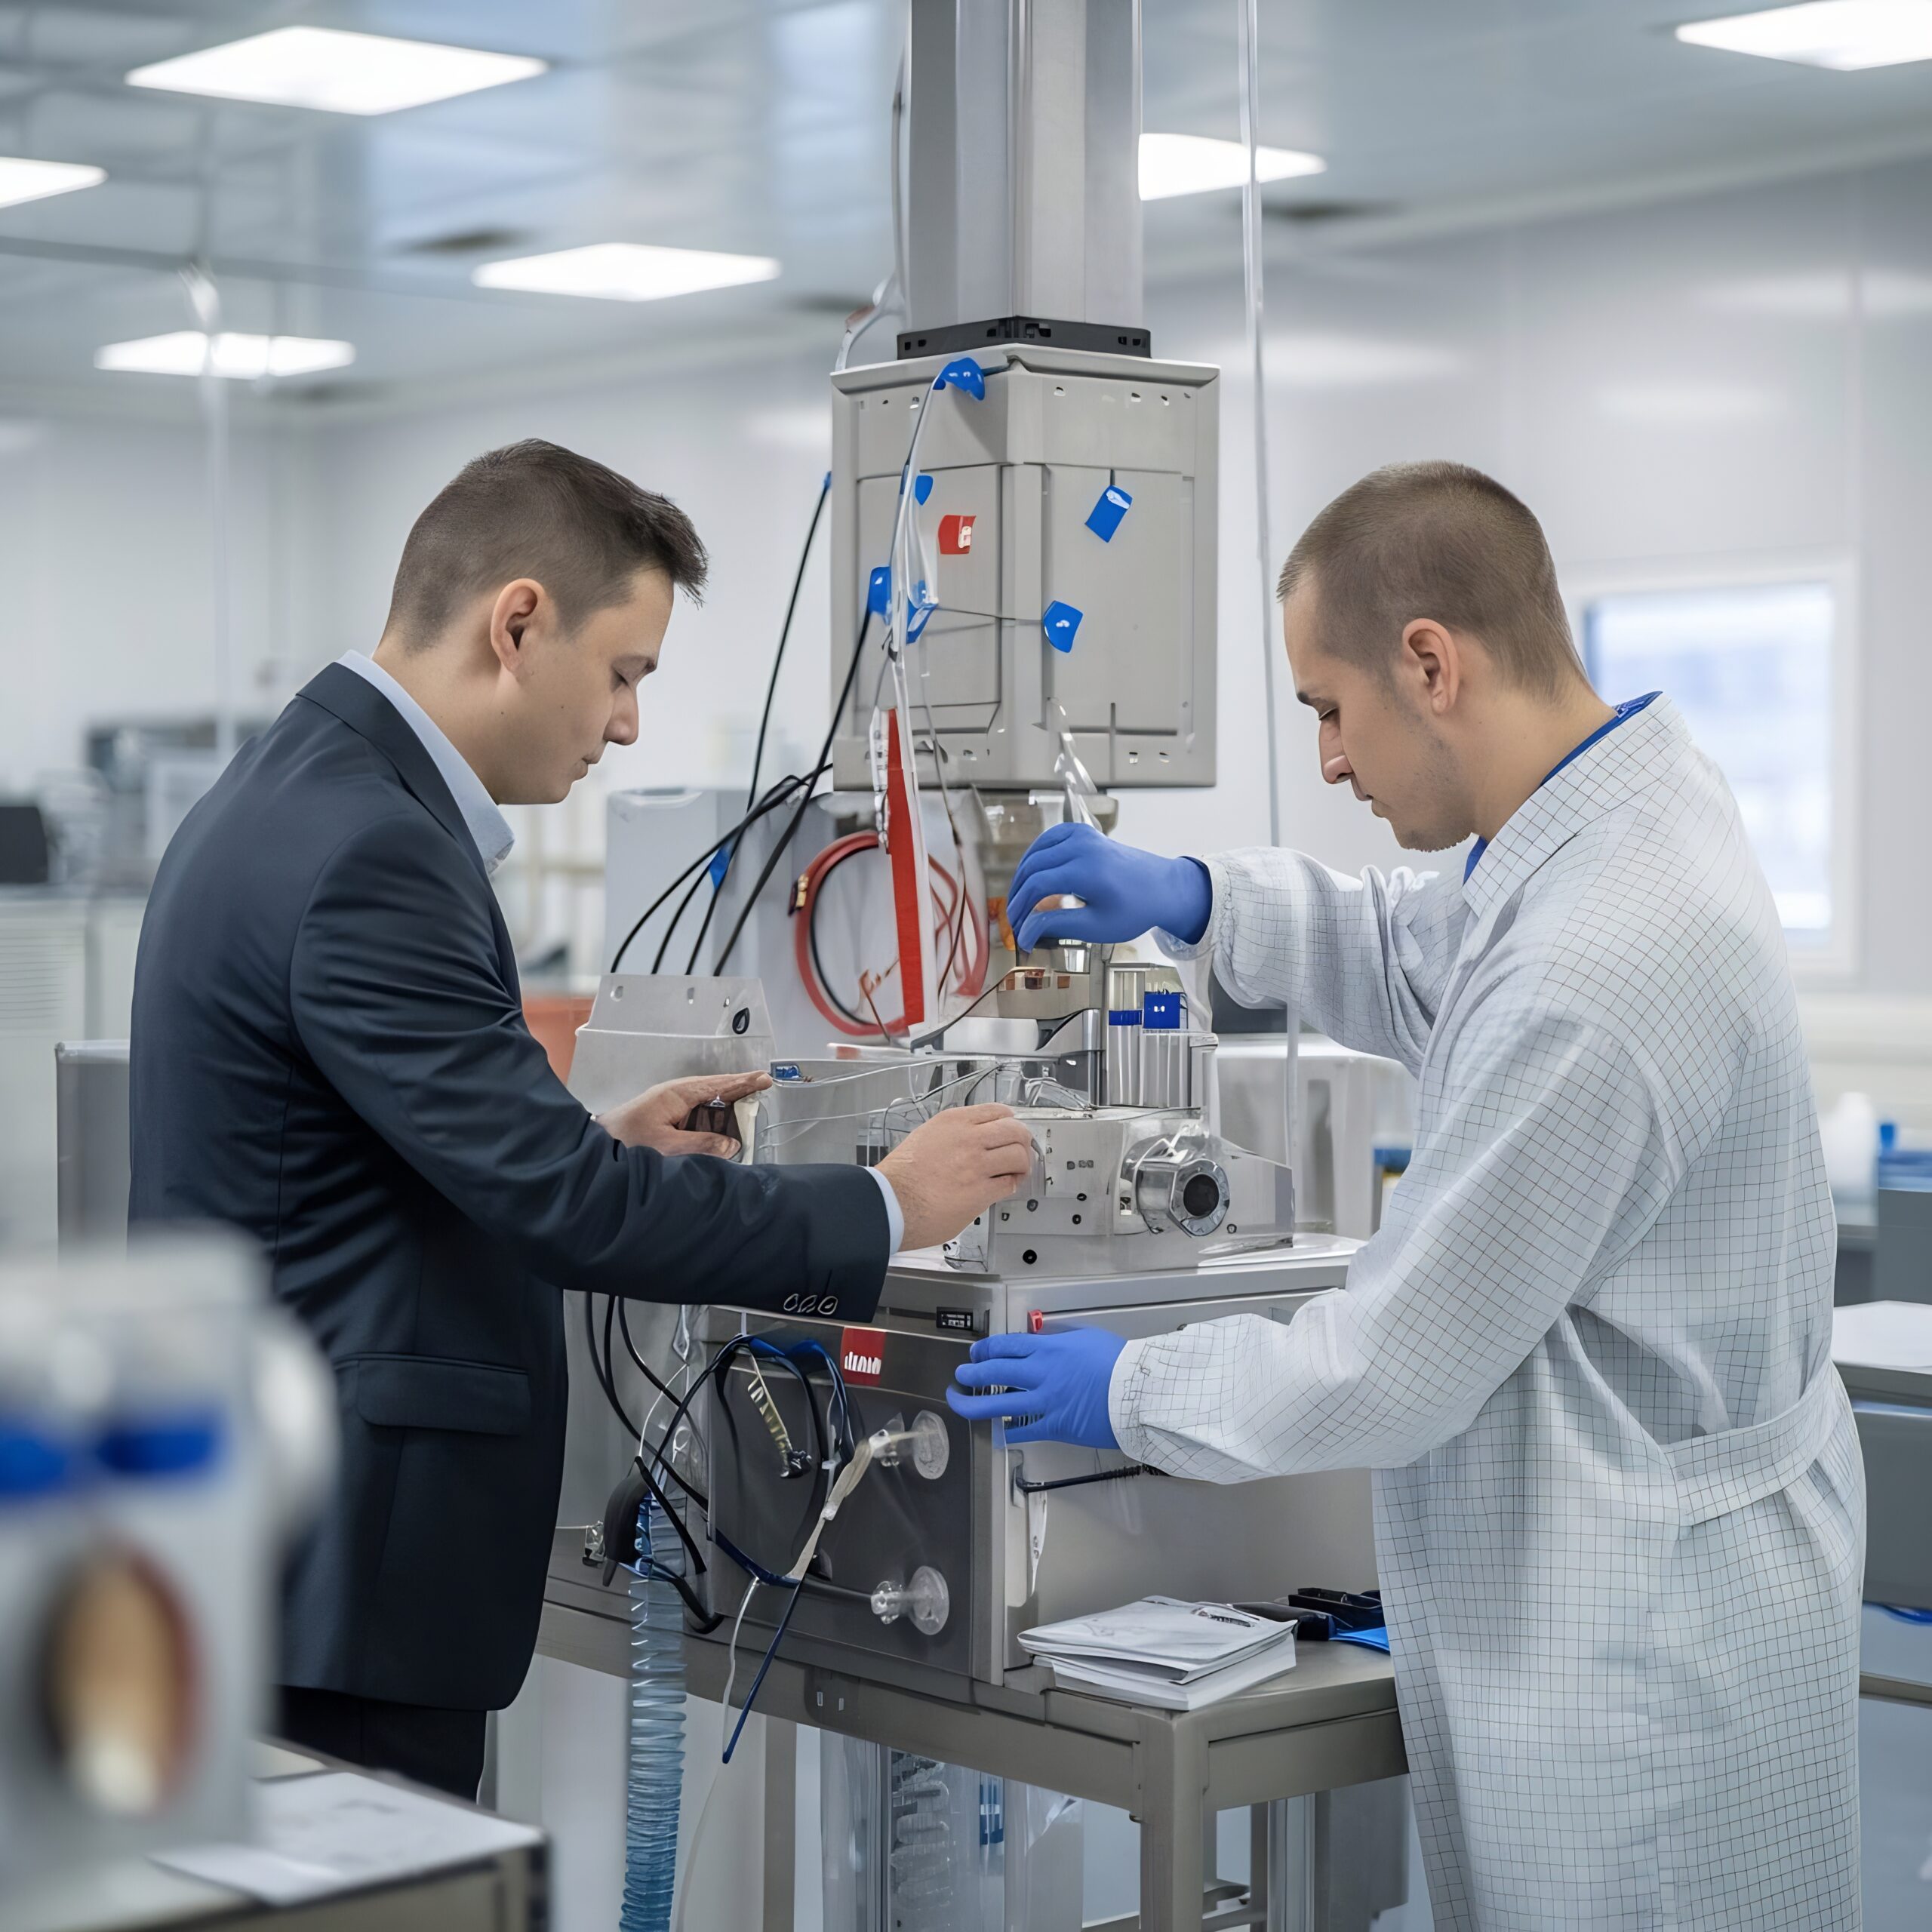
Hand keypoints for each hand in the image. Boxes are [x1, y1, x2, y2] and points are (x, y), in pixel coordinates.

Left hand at [597, 1070, 771, 1158]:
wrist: (595, 1144)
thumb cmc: (626, 1141)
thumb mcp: (667, 1146)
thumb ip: (701, 1144)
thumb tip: (733, 1146)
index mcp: (678, 1094)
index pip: (718, 1085)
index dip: (743, 1082)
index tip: (765, 1078)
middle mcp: (676, 1093)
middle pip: (715, 1088)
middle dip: (740, 1088)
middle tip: (764, 1086)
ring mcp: (670, 1102)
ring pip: (707, 1099)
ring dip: (727, 1103)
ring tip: (748, 1106)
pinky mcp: (666, 1113)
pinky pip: (697, 1110)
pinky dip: (713, 1114)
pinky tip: (721, 1124)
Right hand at [877, 1104, 1036, 1249]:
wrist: (890, 1200)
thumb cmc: (900, 1175)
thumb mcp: (925, 1136)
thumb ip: (952, 1135)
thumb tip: (970, 1139)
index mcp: (953, 1122)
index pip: (998, 1110)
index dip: (1010, 1122)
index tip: (1011, 1129)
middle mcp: (968, 1139)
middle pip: (1015, 1130)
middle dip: (1022, 1141)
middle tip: (1021, 1150)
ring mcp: (976, 1165)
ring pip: (1018, 1156)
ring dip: (1020, 1165)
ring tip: (1015, 1171)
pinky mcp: (980, 1191)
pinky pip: (1010, 1183)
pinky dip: (1011, 1185)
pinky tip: (1004, 1187)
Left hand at [947, 1328, 1126, 1447]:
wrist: (1137, 1393)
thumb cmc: (1118, 1362)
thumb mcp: (1087, 1338)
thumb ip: (1061, 1340)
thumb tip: (1045, 1342)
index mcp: (1048, 1349)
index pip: (1006, 1346)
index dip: (985, 1349)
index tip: (976, 1353)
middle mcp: (1040, 1374)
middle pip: (993, 1372)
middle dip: (971, 1372)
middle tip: (961, 1374)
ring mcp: (1044, 1403)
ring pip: (996, 1404)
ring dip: (971, 1402)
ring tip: (957, 1400)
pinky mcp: (1054, 1427)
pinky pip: (1022, 1431)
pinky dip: (1007, 1432)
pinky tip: (997, 1433)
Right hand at [1006, 823, 1210, 952]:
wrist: (1163, 887)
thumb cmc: (1135, 910)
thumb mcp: (1097, 926)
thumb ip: (1057, 925)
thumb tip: (1025, 933)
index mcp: (1087, 871)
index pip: (1037, 885)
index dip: (1020, 908)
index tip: (1017, 930)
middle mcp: (1082, 847)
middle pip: (1033, 867)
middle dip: (1019, 894)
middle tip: (1016, 919)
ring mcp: (1083, 835)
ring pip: (1037, 851)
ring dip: (1024, 875)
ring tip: (1022, 901)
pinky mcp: (1085, 832)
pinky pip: (1049, 839)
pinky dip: (1036, 855)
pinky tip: (1033, 873)